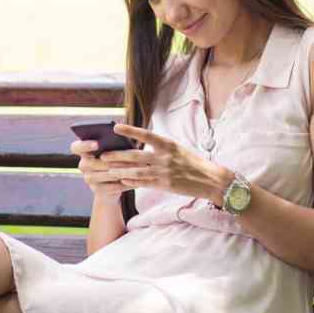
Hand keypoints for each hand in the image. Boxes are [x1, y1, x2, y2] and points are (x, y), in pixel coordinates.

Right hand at [71, 138, 137, 198]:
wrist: (114, 183)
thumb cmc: (117, 158)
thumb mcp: (116, 149)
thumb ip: (114, 143)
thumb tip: (122, 137)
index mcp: (84, 151)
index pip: (76, 147)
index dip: (84, 145)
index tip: (97, 144)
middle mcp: (83, 165)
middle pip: (92, 162)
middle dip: (112, 160)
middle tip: (128, 157)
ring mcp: (89, 179)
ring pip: (105, 174)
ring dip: (122, 171)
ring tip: (138, 168)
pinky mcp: (97, 190)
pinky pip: (112, 186)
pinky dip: (125, 182)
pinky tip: (137, 180)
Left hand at [110, 124, 231, 204]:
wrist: (211, 179)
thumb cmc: (194, 163)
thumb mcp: (179, 150)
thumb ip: (161, 148)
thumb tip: (142, 147)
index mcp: (169, 144)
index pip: (146, 135)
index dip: (130, 130)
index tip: (115, 127)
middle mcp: (165, 157)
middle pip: (136, 155)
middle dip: (117, 156)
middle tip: (103, 155)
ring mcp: (164, 171)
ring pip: (136, 171)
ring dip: (120, 171)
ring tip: (108, 170)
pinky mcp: (165, 185)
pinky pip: (144, 183)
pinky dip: (132, 182)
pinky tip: (122, 181)